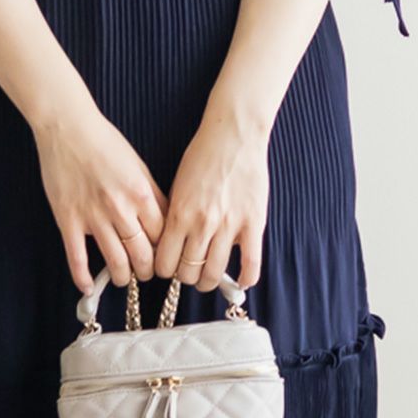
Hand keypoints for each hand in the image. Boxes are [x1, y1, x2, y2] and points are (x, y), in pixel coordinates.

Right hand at [32, 106, 169, 294]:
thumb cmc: (104, 141)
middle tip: (145, 271)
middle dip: (147, 270)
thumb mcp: (138, 165)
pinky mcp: (68, 220)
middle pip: (143, 256)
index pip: (163, 237)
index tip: (164, 257)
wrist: (67, 126)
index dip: (166, 252)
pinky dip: (83, 277)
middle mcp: (120, 209)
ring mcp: (93, 217)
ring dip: (123, 276)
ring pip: (116, 263)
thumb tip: (164, 222)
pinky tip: (88, 287)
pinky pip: (77, 258)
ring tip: (124, 276)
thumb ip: (151, 195)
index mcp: (141, 194)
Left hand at [154, 114, 269, 293]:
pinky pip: (251, 263)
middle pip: (189, 272)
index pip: (165, 263)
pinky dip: (245, 278)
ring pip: (214, 273)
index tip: (168, 267)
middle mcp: (202, 224)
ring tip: (208, 277)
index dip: (164, 270)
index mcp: (179, 214)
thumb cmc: (202, 156)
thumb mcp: (178, 186)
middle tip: (189, 271)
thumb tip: (171, 245)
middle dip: (186, 277)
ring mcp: (229, 225)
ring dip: (209, 281)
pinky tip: (241, 281)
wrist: (233, 136)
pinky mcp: (253, 223)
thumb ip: (175, 216)